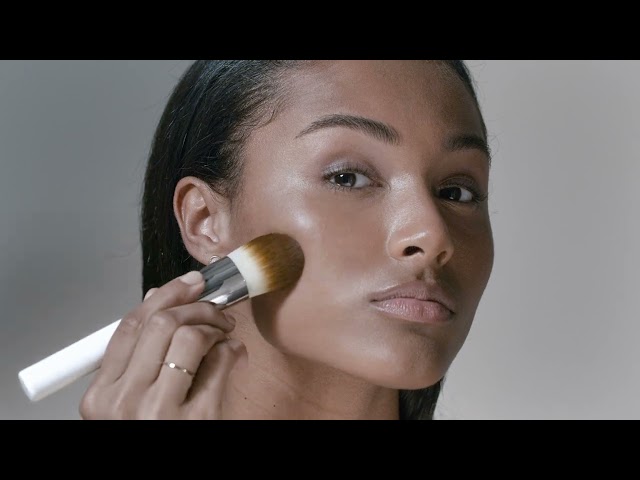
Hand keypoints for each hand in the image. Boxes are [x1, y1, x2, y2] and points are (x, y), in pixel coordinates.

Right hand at [79, 270, 247, 418]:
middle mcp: (123, 404)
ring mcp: (159, 413)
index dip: (164, 296)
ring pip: (189, 336)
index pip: (130, 327)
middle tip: (216, 309)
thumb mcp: (134, 403)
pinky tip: (233, 356)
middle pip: (160, 324)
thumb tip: (157, 298)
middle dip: (196, 306)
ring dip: (215, 325)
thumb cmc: (157, 435)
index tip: (189, 283)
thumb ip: (143, 356)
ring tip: (225, 333)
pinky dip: (232, 350)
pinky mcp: (198, 420)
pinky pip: (219, 361)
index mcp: (101, 398)